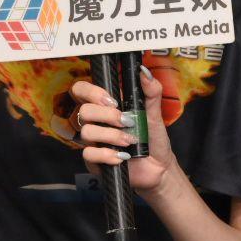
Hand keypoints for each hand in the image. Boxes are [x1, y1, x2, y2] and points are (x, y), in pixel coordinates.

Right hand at [72, 71, 173, 197]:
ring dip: (111, 136)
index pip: (81, 91)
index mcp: (104, 107)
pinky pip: (89, 154)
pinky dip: (107, 155)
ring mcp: (93, 142)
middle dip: (107, 116)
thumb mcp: (154, 114)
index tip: (112, 100)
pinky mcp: (94, 160)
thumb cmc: (153, 140)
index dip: (91, 92)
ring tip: (130, 141)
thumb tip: (144, 72)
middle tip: (127, 121)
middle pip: (83, 111)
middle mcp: (96, 122)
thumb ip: (151, 92)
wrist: (159, 168)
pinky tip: (122, 156)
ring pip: (86, 132)